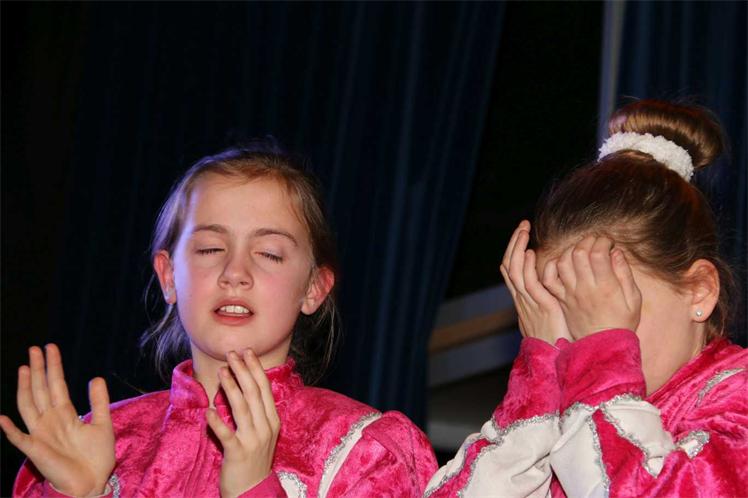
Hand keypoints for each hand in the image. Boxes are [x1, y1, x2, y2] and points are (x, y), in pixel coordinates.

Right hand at [0, 344, 114, 496]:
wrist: (92, 483)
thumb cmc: (96, 457)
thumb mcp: (103, 424)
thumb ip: (99, 402)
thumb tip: (96, 377)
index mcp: (65, 414)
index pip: (56, 384)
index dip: (53, 366)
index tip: (50, 347)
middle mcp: (50, 420)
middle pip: (41, 390)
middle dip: (38, 369)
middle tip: (35, 348)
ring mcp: (41, 434)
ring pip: (29, 405)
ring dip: (25, 387)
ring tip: (24, 368)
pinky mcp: (36, 451)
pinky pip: (20, 439)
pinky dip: (10, 430)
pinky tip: (2, 418)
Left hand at [207, 349, 280, 497]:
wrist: (252, 491)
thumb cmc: (253, 459)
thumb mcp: (260, 432)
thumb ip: (253, 412)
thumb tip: (239, 387)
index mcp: (272, 420)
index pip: (264, 389)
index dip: (256, 369)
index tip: (247, 352)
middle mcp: (265, 428)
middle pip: (254, 393)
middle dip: (243, 371)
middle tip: (232, 354)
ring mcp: (253, 440)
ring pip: (242, 408)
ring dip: (231, 387)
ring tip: (222, 371)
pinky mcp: (238, 453)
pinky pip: (227, 434)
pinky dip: (218, 422)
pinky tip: (209, 410)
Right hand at [499, 221, 571, 344]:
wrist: (553, 360)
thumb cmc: (556, 339)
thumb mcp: (547, 316)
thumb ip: (547, 300)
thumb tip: (553, 289)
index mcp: (523, 299)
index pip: (512, 270)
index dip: (515, 251)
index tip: (522, 237)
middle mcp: (521, 298)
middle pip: (508, 265)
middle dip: (514, 243)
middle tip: (522, 226)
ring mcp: (528, 302)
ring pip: (514, 269)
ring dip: (518, 247)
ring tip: (524, 231)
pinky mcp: (540, 306)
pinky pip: (528, 283)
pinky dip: (526, 266)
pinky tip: (530, 253)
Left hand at [542, 236, 641, 339]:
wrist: (603, 347)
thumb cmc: (622, 323)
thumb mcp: (633, 300)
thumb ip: (625, 274)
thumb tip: (616, 252)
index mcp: (606, 287)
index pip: (598, 253)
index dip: (602, 241)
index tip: (608, 242)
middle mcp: (585, 288)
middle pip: (579, 253)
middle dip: (587, 241)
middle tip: (594, 242)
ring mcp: (570, 294)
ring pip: (562, 262)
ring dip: (570, 250)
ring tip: (580, 250)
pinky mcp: (561, 299)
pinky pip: (549, 278)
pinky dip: (552, 266)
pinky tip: (562, 262)